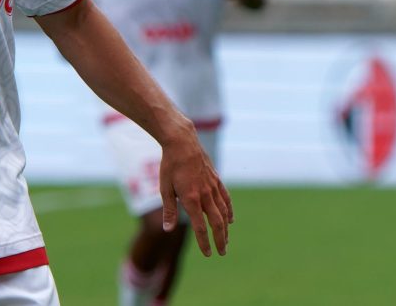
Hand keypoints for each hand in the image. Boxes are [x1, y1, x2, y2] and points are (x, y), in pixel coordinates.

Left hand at [158, 129, 233, 256]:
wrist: (182, 142)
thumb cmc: (170, 165)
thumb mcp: (165, 188)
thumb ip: (170, 210)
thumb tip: (168, 229)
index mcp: (191, 199)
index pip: (200, 227)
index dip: (204, 242)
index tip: (208, 254)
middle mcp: (205, 195)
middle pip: (217, 223)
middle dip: (220, 240)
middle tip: (222, 252)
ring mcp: (213, 187)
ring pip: (224, 213)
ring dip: (226, 229)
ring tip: (226, 240)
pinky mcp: (216, 180)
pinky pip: (226, 199)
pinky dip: (229, 211)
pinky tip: (230, 220)